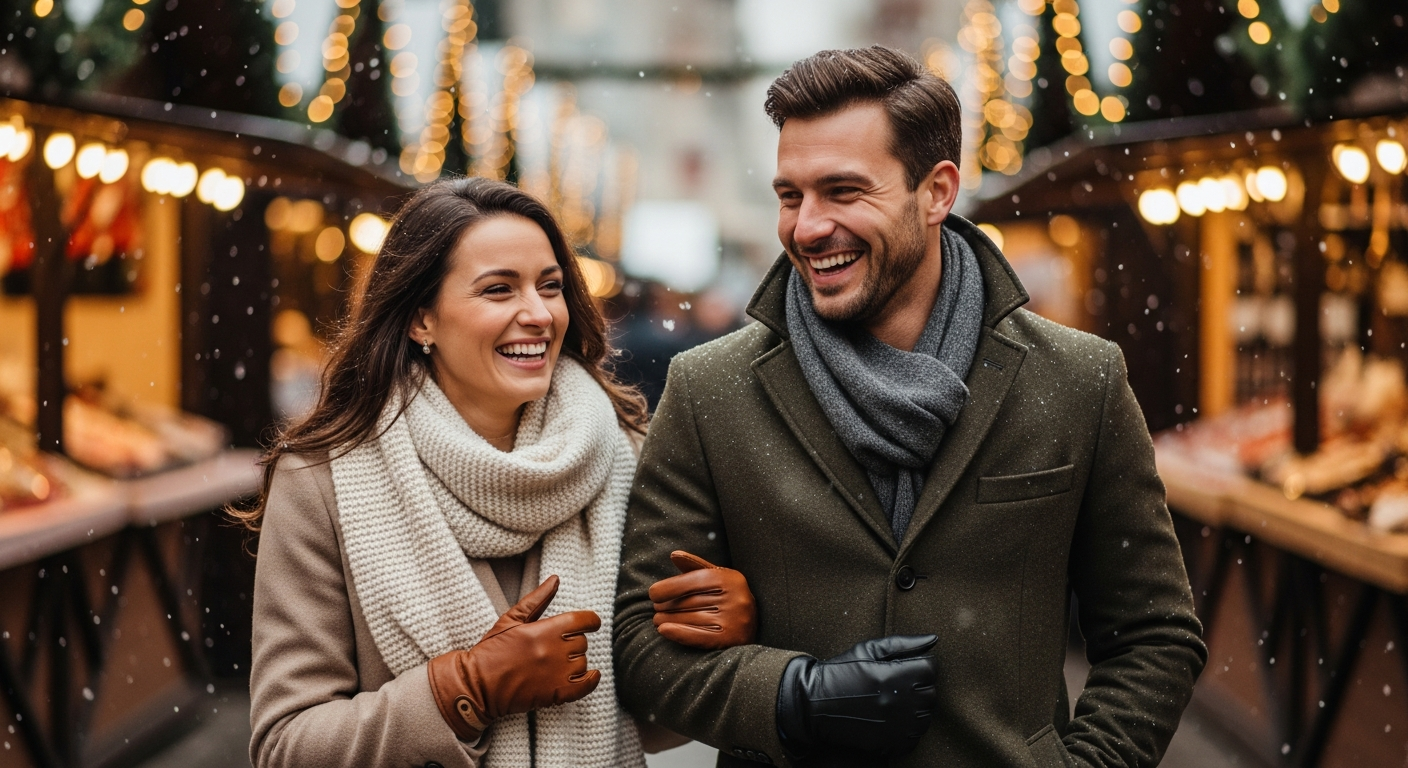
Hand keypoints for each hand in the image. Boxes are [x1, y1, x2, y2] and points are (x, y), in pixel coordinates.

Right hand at [427, 575, 600, 740]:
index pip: (584, 621)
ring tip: (554, 664)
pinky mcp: (555, 694)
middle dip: (573, 642)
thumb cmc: (491, 651)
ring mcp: (556, 674)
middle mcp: (554, 651)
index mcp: (545, 630)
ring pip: (582, 663)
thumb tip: (555, 580)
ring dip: (575, 662)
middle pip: (582, 642)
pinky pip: (585, 687)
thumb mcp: (511, 619)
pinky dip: (591, 681)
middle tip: (555, 647)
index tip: (591, 623)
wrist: (477, 686)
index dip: (591, 621)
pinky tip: (589, 676)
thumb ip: (537, 599)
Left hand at [649, 550, 757, 649]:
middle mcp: (732, 598)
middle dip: (666, 606)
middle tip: (656, 609)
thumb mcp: (716, 576)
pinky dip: (678, 633)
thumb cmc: (727, 595)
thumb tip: (674, 555)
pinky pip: (697, 636)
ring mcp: (732, 620)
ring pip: (690, 619)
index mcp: (728, 579)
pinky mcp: (729, 639)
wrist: (754, 623)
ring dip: (667, 620)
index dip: (667, 588)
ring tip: (657, 620)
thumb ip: (694, 566)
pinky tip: (663, 630)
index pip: (690, 582)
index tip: (653, 594)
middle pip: (688, 601)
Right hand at [776, 635, 937, 756]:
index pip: (931, 668)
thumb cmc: (840, 671)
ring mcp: (896, 725)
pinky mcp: (890, 743)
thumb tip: (933, 639)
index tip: (908, 666)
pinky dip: (909, 728)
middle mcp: (900, 702)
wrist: (815, 705)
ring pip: (926, 716)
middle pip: (932, 692)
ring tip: (896, 701)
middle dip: (920, 685)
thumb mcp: (868, 649)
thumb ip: (904, 643)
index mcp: (895, 675)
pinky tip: (893, 718)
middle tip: (899, 683)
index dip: (921, 664)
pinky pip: (915, 737)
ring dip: (916, 707)